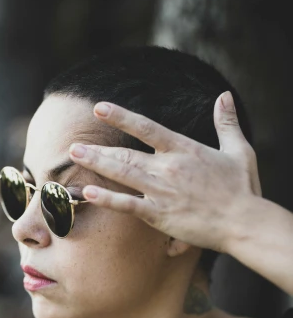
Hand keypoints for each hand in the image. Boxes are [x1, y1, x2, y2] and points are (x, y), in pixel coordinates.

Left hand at [69, 91, 261, 253]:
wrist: (243, 221)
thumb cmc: (242, 188)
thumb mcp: (239, 150)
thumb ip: (227, 122)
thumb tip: (224, 96)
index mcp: (185, 149)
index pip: (147, 127)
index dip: (121, 116)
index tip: (99, 108)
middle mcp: (169, 167)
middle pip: (126, 153)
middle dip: (98, 150)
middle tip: (74, 147)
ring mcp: (162, 191)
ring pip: (122, 174)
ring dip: (96, 164)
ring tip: (74, 157)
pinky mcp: (160, 214)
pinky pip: (128, 205)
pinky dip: (107, 198)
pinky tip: (88, 192)